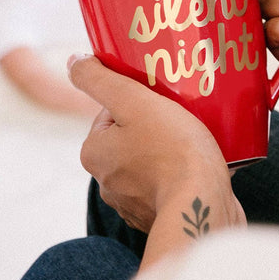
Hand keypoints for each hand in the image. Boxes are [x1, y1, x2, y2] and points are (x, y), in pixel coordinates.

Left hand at [67, 54, 235, 233]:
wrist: (204, 207)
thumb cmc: (172, 151)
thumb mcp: (134, 101)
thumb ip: (100, 80)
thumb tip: (74, 62)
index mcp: (93, 154)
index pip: (113, 113)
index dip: (141, 103)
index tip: (163, 106)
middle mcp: (106, 183)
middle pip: (132, 138)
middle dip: (156, 129)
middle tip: (181, 123)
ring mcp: (132, 204)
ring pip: (151, 163)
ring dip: (169, 154)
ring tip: (193, 147)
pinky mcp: (158, 217)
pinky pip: (167, 187)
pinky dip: (180, 178)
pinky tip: (197, 171)